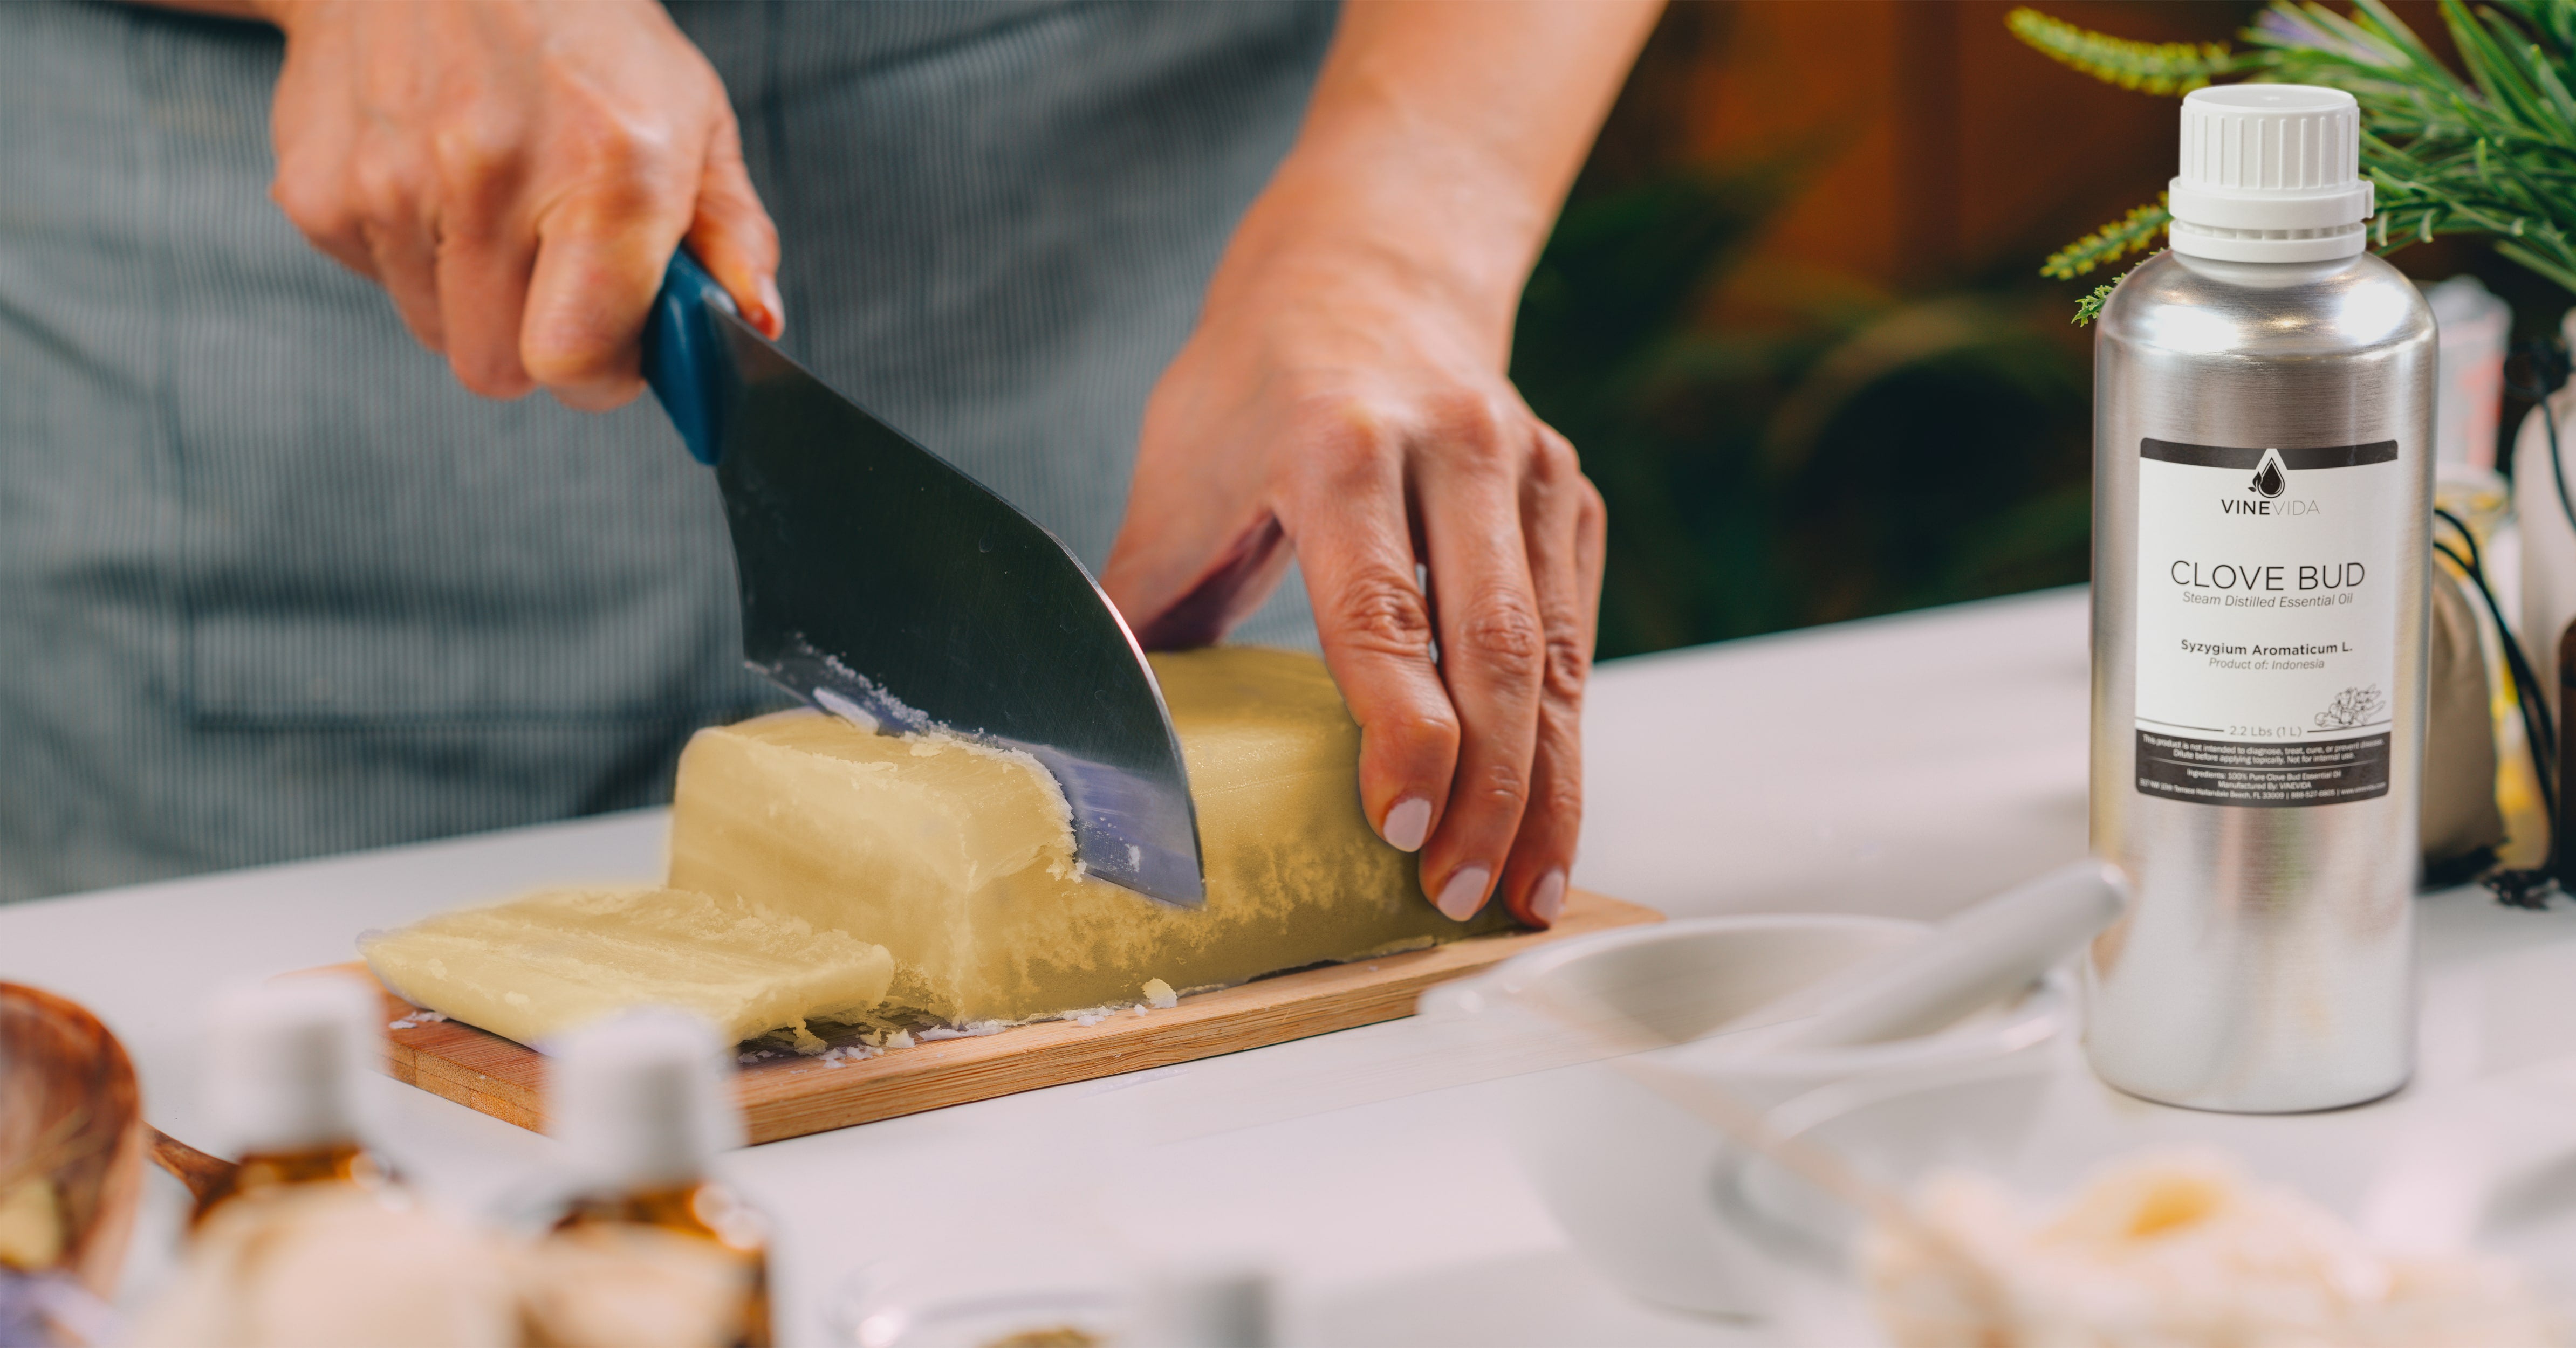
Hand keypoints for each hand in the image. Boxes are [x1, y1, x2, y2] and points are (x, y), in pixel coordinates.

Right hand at [255, 0, 781, 407]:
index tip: (615, 349)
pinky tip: (435, 175)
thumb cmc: (579, 29)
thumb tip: (752, 322)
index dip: (600, 375)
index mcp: (608, 167)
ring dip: (472, 295)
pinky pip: (377, 283)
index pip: (575, 360)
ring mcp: (391, 182)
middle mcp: (491, 174)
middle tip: (558, 267)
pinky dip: (411, 252)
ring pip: (436, 330)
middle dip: (536, 339)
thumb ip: (731, 231)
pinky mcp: (316, 188)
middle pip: (498, 368)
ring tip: (495, 200)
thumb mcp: (690, 111)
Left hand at [1102, 234, 1605, 929]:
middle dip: (1489, 789)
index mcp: (1341, 442)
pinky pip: (1579, 637)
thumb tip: (1081, 731)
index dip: (1400, 727)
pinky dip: (1568, 738)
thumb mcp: (1179, 471)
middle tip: (1460, 896)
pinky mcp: (1570, 500)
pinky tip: (1548, 818)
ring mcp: (1529, 471)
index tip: (1401, 827)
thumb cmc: (1254, 382)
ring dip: (1547, 786)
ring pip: (1558, 654)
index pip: (1382, 607)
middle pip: (1495, 645)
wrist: (1369, 269)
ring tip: (1524, 892)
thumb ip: (1142, 600)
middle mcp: (1456, 448)